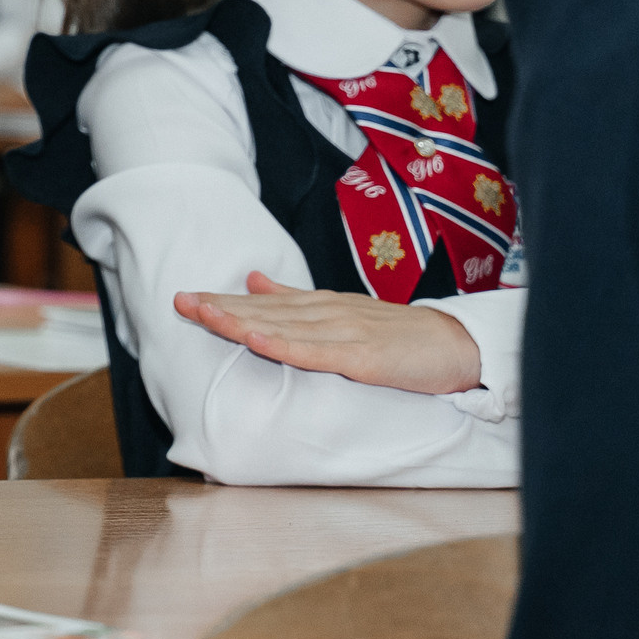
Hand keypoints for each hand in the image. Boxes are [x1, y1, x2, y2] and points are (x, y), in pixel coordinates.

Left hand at [175, 271, 482, 394]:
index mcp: (321, 306)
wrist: (459, 347)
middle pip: (265, 311)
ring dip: (240, 320)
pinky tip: (255, 338)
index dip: (224, 301)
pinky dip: (283, 345)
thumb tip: (254, 279)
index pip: (263, 304)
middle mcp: (327, 314)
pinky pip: (316, 353)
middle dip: (220, 307)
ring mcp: (344, 334)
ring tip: (203, 314)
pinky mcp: (362, 359)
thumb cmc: (401, 336)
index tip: (185, 297)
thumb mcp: (344, 313)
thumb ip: (297, 299)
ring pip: (283, 326)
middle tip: (179, 300)